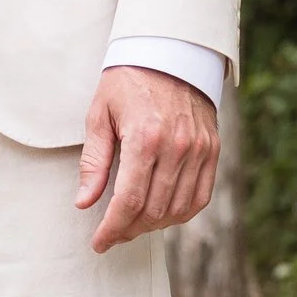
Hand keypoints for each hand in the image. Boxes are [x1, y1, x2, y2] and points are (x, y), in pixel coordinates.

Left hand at [75, 66, 218, 252]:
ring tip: (132, 225)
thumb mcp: (99, 115)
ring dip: (154, 226)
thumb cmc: (126, 82)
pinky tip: (162, 216)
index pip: (129, 200)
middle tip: (112, 235)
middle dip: (129, 230)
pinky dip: (181, 213)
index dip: (112, 228)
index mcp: (144, 137)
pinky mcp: (212, 150)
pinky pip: (201, 196)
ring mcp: (199, 150)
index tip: (99, 243)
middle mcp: (177, 147)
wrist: (168, 53)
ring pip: (179, 209)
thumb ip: (93, 162)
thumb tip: (84, 203)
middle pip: (154, 210)